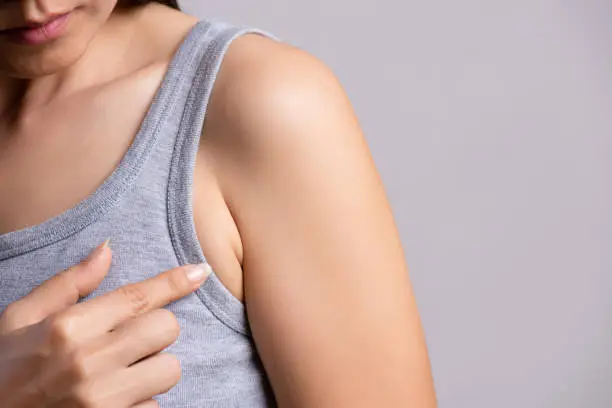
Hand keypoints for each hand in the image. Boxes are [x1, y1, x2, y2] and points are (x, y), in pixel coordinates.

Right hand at [0, 240, 210, 407]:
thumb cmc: (4, 366)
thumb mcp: (20, 317)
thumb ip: (69, 283)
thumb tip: (107, 249)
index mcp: (66, 327)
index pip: (137, 297)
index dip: (174, 282)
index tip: (200, 272)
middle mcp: (88, 362)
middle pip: (165, 329)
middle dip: (156, 329)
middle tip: (132, 337)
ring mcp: (102, 399)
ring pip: (169, 369)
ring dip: (155, 366)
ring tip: (125, 370)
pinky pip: (156, 406)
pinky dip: (142, 401)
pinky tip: (116, 398)